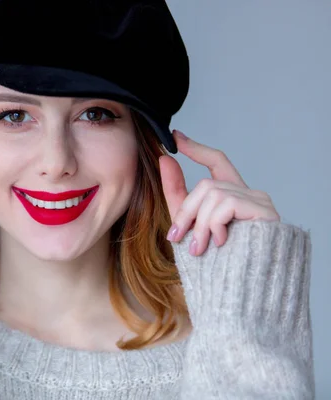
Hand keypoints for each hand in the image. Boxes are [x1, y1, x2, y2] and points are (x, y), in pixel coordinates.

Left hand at [160, 130, 280, 256]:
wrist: (240, 288)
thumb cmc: (216, 260)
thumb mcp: (189, 223)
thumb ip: (177, 193)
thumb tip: (164, 159)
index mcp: (233, 196)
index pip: (217, 161)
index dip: (197, 149)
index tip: (177, 137)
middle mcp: (250, 194)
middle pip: (207, 184)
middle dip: (186, 210)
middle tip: (176, 236)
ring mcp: (260, 201)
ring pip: (213, 194)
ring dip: (199, 224)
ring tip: (198, 248)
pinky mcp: (264, 211)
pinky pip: (227, 203)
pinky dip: (214, 224)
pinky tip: (219, 243)